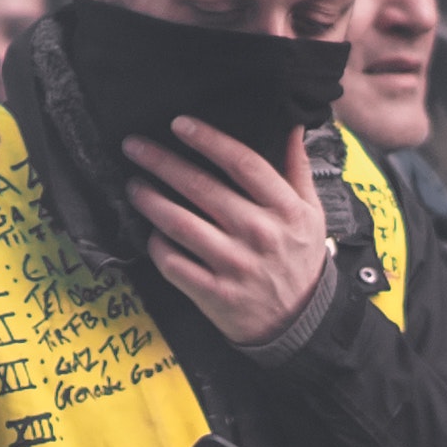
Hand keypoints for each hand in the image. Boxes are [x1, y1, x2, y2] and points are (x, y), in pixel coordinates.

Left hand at [126, 118, 335, 348]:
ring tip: (134, 185)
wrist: (300, 323)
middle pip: (202, 187)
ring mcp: (234, 265)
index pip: (243, 163)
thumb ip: (298, 169)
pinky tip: (151, 232)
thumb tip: (290, 127)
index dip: (208, 140)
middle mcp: (258, 234)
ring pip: (179, 224)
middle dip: (161, 162)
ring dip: (150, 201)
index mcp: (283, 209)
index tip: (179, 124)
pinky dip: (157, 245)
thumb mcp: (311, 213)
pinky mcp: (213, 293)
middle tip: (134, 146)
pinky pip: (173, 263)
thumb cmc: (300, 260)